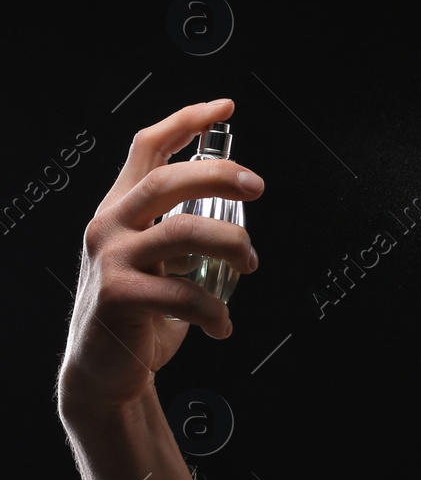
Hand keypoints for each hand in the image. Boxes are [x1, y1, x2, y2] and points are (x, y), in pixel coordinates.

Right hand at [57, 98, 262, 415]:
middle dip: (220, 174)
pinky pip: (182, 294)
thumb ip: (181, 228)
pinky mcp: (117, 297)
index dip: (187, 121)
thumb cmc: (140, 313)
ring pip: (183, 232)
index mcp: (120, 209)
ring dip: (232, 247)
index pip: (148, 147)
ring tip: (250, 265)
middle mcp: (109, 226)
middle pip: (168, 178)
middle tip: (257, 187)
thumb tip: (234, 202)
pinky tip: (223, 325)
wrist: (104, 371)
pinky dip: (215, 311)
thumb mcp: (158, 259)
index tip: (225, 108)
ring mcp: (110, 260)